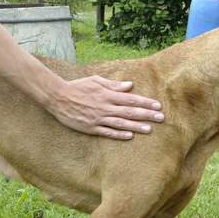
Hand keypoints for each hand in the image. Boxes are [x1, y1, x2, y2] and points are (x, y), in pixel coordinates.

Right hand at [46, 75, 164, 139]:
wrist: (58, 97)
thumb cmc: (77, 86)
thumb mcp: (96, 81)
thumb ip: (113, 85)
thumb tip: (129, 85)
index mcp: (107, 94)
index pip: (130, 99)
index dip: (145, 103)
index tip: (157, 106)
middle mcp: (105, 106)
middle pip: (129, 112)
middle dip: (146, 115)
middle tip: (161, 118)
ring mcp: (98, 118)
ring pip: (121, 123)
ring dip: (136, 126)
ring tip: (149, 129)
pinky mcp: (91, 127)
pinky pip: (107, 132)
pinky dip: (119, 134)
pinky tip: (130, 136)